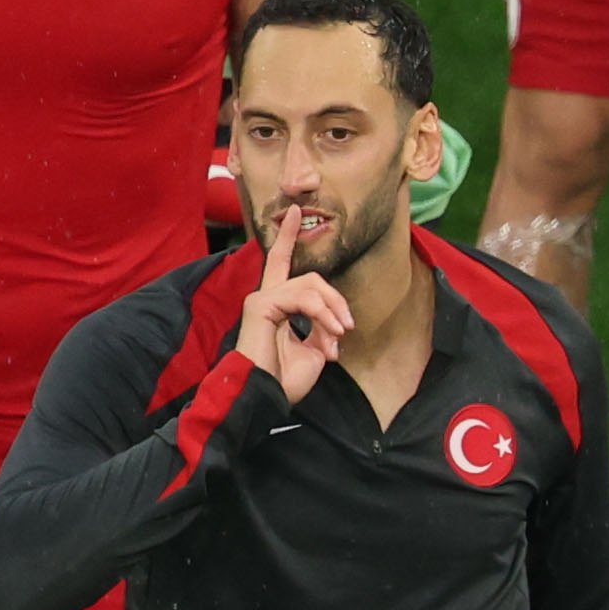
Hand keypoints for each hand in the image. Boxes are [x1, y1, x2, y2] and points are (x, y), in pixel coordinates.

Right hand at [234, 205, 352, 402]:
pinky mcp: (261, 305)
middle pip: (309, 277)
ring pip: (310, 285)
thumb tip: (333, 322)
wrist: (265, 397)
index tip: (295, 212)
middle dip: (335, 299)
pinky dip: (322, 313)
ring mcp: (262, 299)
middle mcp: (266, 297)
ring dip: (332, 310)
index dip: (288, 237)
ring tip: (339, 334)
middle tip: (347, 327)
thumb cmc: (283, 380)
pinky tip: (331, 332)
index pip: (282, 264)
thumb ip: (321, 328)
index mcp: (275, 306)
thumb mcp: (313, 352)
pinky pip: (302, 297)